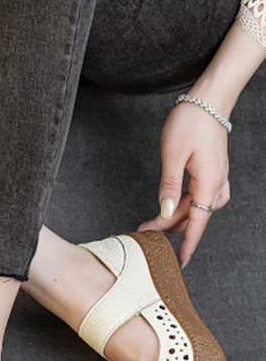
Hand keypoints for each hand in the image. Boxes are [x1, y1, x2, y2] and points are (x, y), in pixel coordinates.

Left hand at [138, 100, 230, 266]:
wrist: (209, 99)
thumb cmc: (190, 122)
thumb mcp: (172, 155)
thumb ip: (168, 186)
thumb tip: (165, 212)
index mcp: (207, 182)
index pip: (197, 221)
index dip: (188, 242)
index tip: (180, 261)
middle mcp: (216, 182)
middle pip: (193, 214)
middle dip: (169, 226)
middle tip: (143, 231)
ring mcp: (217, 176)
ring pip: (198, 206)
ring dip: (179, 216)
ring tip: (156, 221)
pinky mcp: (214, 169)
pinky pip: (203, 195)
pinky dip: (189, 204)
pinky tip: (178, 204)